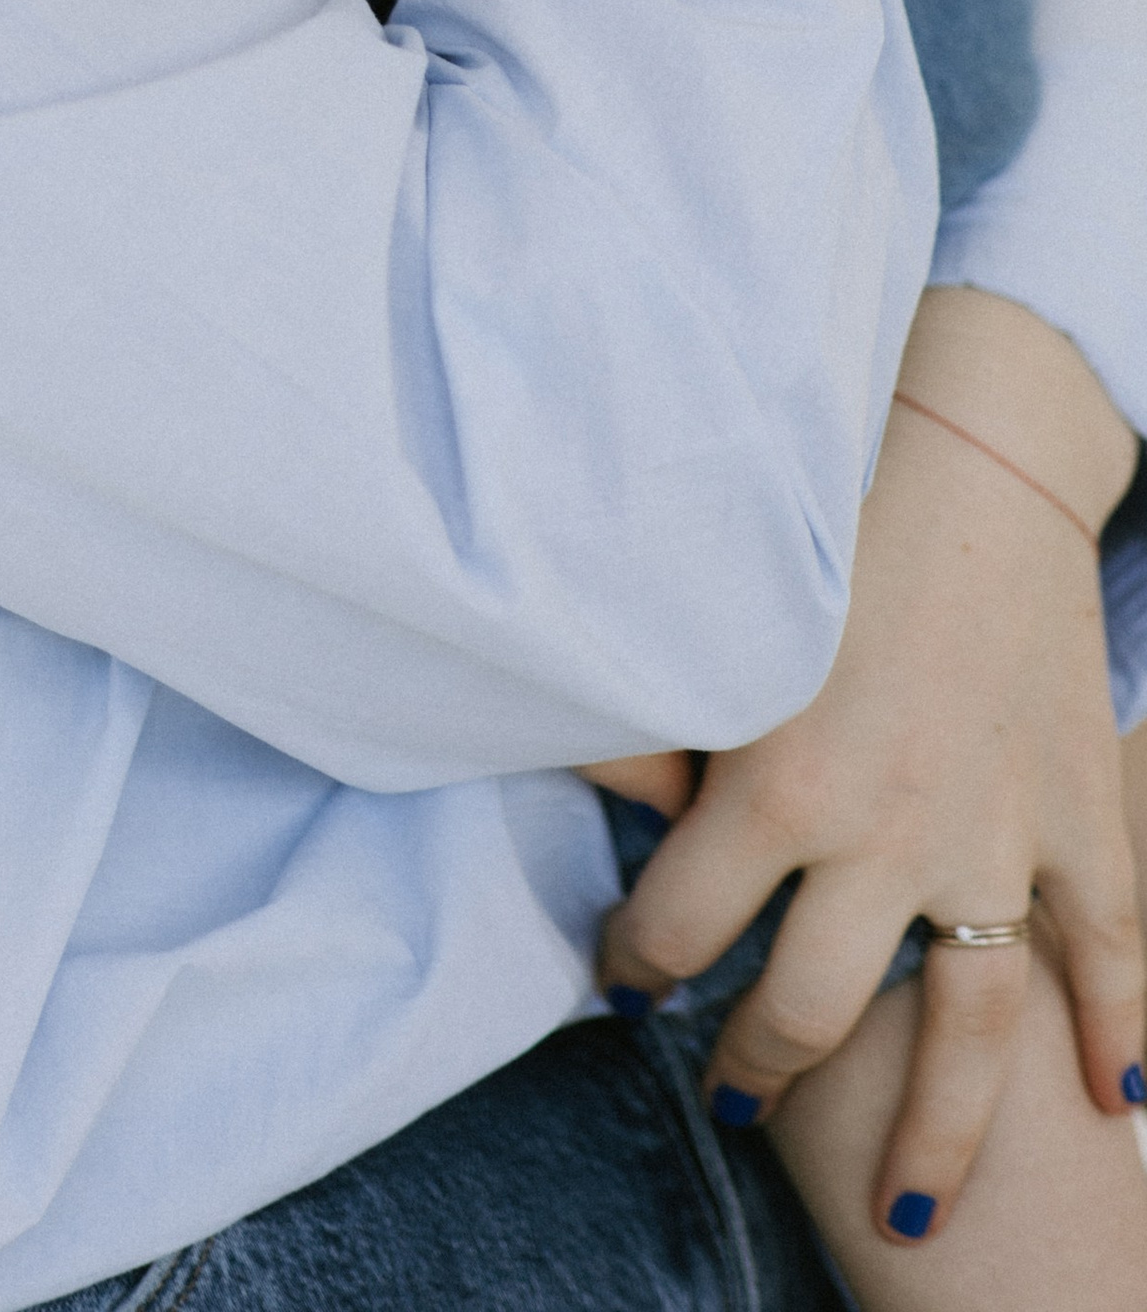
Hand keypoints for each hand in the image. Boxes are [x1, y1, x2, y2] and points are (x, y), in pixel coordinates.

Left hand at [598, 290, 1144, 1250]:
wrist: (976, 448)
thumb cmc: (824, 514)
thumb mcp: (711, 617)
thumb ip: (648, 720)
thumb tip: (567, 769)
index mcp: (775, 784)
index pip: (677, 929)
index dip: (637, 968)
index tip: (624, 983)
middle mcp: (885, 834)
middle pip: (810, 1009)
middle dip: (758, 1064)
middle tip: (729, 1092)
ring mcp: (997, 836)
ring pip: (968, 1030)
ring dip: (934, 1130)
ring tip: (909, 1211)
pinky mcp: (1082, 812)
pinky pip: (1113, 951)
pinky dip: (1119, 1031)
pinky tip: (1116, 1099)